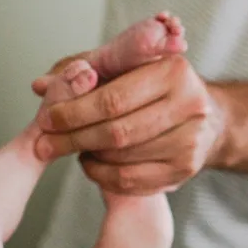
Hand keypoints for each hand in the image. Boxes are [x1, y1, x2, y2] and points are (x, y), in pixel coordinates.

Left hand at [31, 55, 226, 195]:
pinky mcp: (186, 169)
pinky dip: (103, 176)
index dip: (75, 112)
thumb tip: (41, 86)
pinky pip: (132, 181)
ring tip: (73, 148)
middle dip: (74, 139)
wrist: (205, 117)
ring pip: (123, 159)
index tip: (47, 120)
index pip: (113, 99)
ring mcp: (191, 140)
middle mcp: (190, 105)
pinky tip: (92, 164)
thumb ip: (82, 71)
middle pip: (118, 132)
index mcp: (173, 71)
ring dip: (89, 157)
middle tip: (45, 145)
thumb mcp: (123, 67)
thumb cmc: (154, 86)